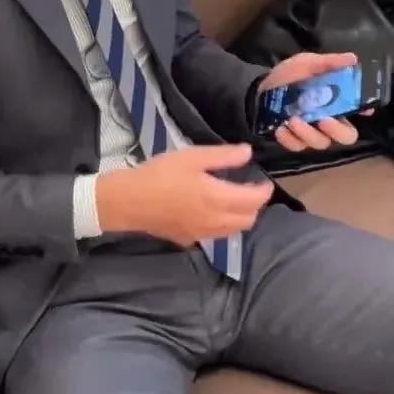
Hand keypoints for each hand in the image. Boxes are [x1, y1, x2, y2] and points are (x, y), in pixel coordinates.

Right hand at [96, 145, 273, 246]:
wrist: (128, 201)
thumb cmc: (160, 174)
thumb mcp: (192, 156)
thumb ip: (223, 156)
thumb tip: (248, 153)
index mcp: (218, 198)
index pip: (254, 200)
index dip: (264, 192)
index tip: (265, 182)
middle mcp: (215, 221)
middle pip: (247, 220)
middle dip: (255, 207)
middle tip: (251, 191)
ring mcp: (201, 234)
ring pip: (232, 231)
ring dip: (240, 218)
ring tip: (235, 202)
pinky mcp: (187, 239)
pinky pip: (213, 236)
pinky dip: (221, 226)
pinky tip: (211, 214)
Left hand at [260, 52, 362, 152]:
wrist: (263, 85)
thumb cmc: (291, 75)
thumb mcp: (308, 63)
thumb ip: (329, 62)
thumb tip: (352, 58)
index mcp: (338, 101)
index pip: (358, 110)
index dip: (365, 110)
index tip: (363, 110)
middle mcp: (329, 120)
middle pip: (346, 136)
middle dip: (337, 131)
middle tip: (324, 120)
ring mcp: (312, 132)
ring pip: (320, 143)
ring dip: (308, 133)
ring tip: (293, 120)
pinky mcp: (294, 139)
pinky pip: (296, 146)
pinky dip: (289, 139)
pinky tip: (280, 129)